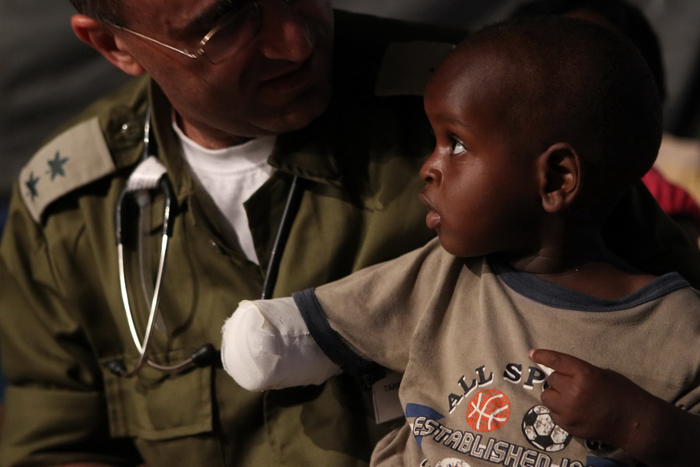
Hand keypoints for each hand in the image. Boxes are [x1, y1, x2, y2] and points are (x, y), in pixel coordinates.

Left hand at [528, 348, 651, 447]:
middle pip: (551, 380)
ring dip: (555, 395)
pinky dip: (559, 411)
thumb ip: (580, 372)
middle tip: (574, 385)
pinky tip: (574, 411)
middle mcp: (574, 391)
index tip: (532, 353)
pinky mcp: (567, 425)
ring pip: (547, 397)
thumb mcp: (602, 374)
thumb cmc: (622, 394)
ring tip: (570, 399)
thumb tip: (560, 372)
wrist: (634, 423)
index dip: (543, 356)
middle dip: (559, 381)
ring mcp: (569, 410)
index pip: (557, 361)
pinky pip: (553, 413)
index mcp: (585, 374)